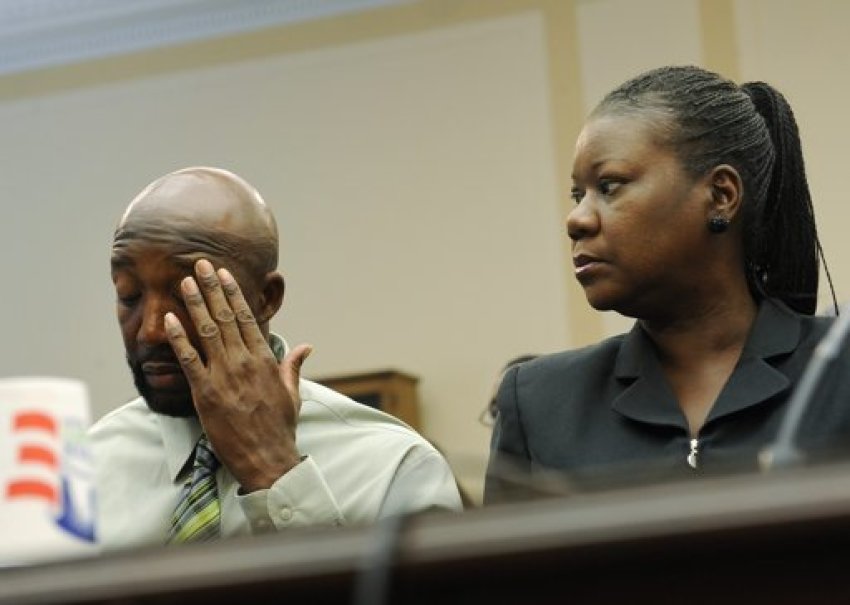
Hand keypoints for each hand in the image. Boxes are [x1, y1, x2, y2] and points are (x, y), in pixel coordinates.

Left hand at [164, 258, 312, 491]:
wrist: (269, 459)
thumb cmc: (281, 428)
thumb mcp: (292, 394)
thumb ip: (293, 367)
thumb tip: (307, 347)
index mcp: (265, 360)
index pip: (247, 318)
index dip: (233, 293)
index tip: (223, 274)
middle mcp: (244, 362)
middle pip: (226, 317)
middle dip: (211, 288)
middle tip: (200, 264)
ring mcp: (224, 376)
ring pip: (208, 331)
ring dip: (195, 304)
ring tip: (185, 282)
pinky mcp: (206, 394)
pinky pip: (189, 360)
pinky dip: (179, 339)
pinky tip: (171, 320)